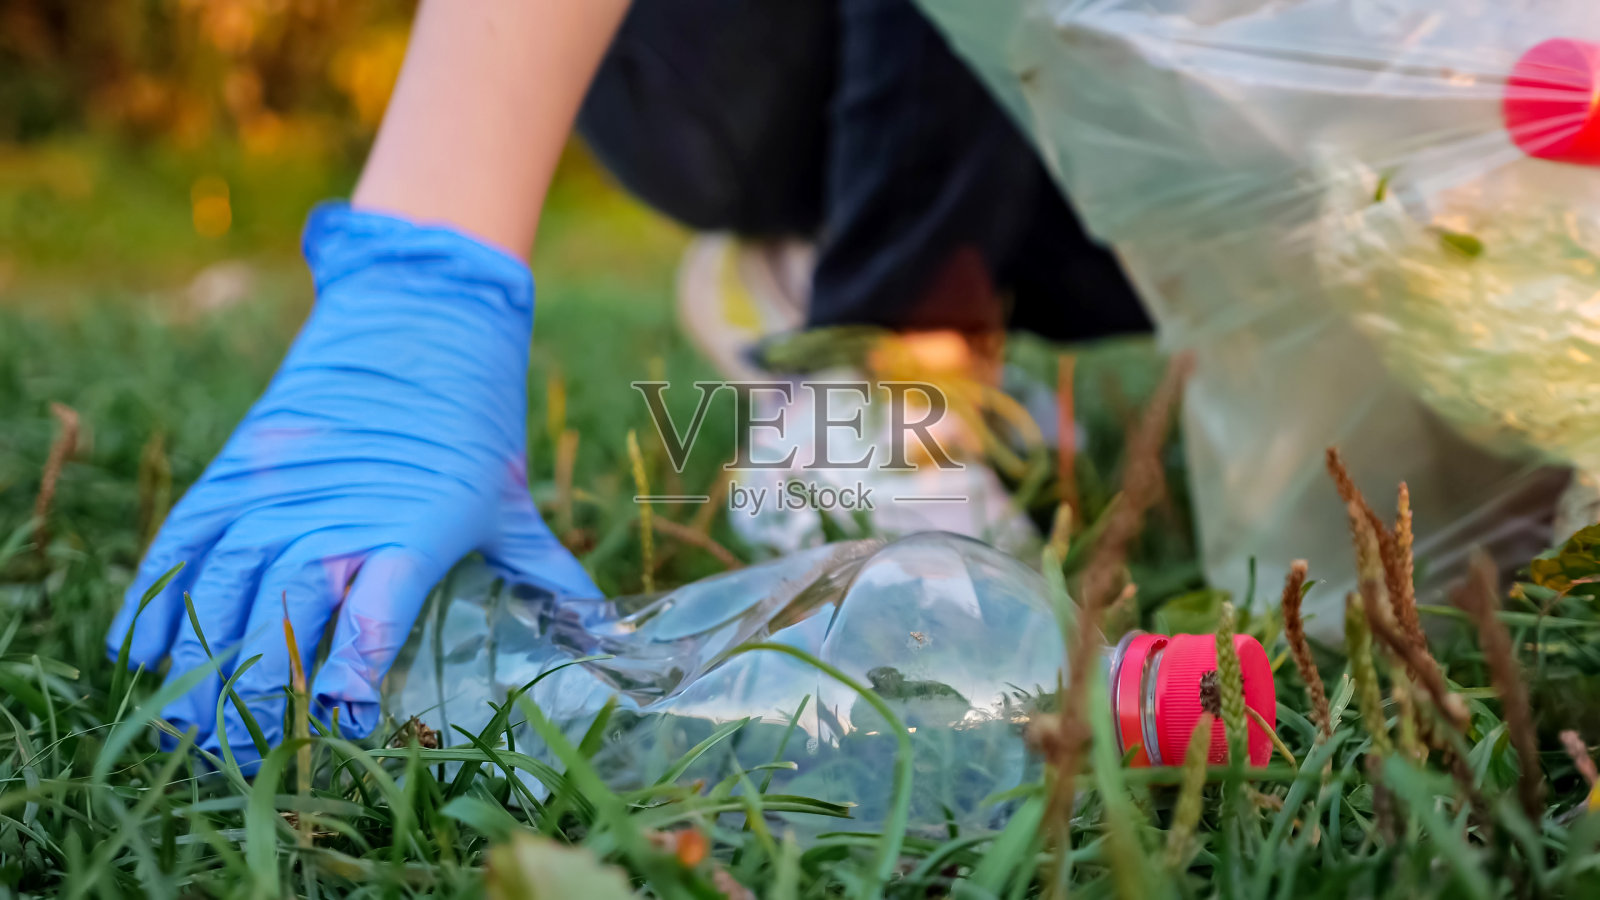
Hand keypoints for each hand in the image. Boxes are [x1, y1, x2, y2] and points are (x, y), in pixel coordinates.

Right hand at [106, 203, 598, 761]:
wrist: (417, 319)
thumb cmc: (471, 421)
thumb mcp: (508, 498)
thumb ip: (543, 572)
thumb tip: (600, 632)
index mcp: (412, 528)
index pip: (372, 616)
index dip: (348, 675)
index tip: (337, 721)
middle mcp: (336, 514)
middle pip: (281, 618)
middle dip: (261, 696)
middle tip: (252, 755)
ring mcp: (275, 492)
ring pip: (221, 591)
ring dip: (201, 664)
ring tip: (196, 726)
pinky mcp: (232, 473)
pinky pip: (180, 548)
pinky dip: (155, 603)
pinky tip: (145, 654)